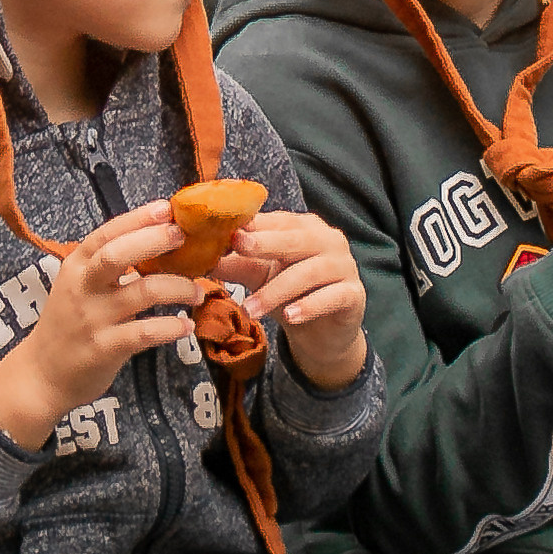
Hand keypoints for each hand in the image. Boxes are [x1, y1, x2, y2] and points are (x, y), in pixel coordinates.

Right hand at [0, 204, 198, 449]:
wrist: (41, 374)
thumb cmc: (68, 324)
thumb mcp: (78, 286)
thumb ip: (108, 266)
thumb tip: (157, 240)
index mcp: (76, 266)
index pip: (107, 233)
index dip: (138, 218)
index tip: (167, 208)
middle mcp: (82, 287)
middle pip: (118, 255)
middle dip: (155, 241)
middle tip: (184, 238)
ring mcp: (92, 318)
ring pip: (142, 292)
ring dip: (178, 288)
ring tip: (197, 291)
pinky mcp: (104, 348)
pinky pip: (145, 332)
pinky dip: (171, 327)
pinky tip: (186, 326)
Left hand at [228, 208, 369, 391]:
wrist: (322, 333)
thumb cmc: (289, 294)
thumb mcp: (258, 276)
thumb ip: (234, 263)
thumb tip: (197, 254)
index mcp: (304, 227)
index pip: (278, 220)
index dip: (252, 224)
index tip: (224, 230)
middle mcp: (329, 240)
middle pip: (297, 238)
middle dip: (266, 242)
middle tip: (238, 246)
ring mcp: (345, 266)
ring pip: (310, 272)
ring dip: (277, 290)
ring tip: (250, 309)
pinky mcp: (355, 294)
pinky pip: (333, 297)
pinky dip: (310, 306)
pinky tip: (290, 317)